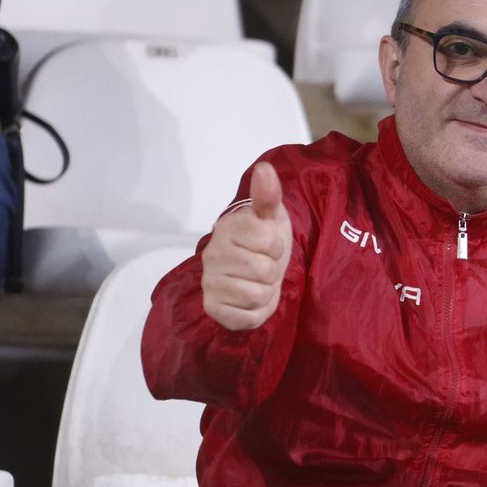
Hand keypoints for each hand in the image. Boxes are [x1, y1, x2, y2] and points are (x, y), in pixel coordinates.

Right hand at [201, 162, 291, 330]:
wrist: (256, 271)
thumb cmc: (264, 241)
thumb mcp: (271, 216)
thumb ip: (268, 195)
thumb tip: (264, 169)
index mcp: (227, 228)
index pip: (268, 241)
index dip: (276, 246)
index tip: (268, 245)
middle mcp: (212, 255)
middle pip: (264, 270)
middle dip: (272, 271)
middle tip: (263, 266)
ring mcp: (210, 283)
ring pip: (258, 294)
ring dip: (266, 292)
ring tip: (257, 282)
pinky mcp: (214, 309)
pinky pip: (249, 317)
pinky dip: (257, 312)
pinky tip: (249, 300)